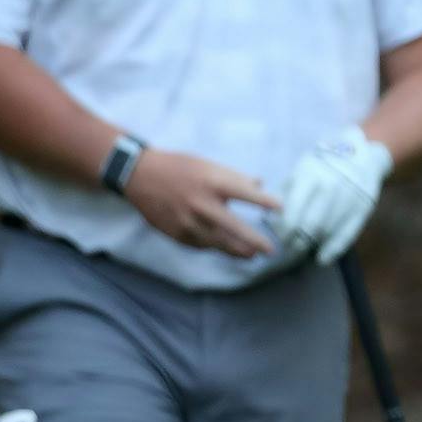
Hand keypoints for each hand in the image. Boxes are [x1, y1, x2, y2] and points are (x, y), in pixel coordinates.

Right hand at [124, 149, 281, 257]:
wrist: (140, 177)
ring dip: (237, 251)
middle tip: (271, 251)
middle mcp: (202, 204)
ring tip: (251, 255)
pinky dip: (214, 246)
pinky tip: (224, 248)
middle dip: (255, 241)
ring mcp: (189, 222)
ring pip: (218, 242)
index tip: (281, 209)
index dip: (263, 201)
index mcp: (213, 182)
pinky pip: (201, 244)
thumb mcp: (209, 165)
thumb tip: (260, 184)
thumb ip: (235, 177)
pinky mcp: (178, 234)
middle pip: (234, 228)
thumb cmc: (180, 167)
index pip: (245, 193)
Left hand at [273, 125, 392, 265]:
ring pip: (327, 231)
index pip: (293, 213)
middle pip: (311, 225)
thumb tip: (271, 220)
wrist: (363, 154)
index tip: (281, 237)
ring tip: (304, 247)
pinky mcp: (363, 208)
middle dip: (298, 241)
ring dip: (313, 244)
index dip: (284, 231)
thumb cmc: (324, 165)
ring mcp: (349, 197)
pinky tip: (323, 258)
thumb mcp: (302, 170)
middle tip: (292, 246)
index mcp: (310, 176)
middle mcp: (330, 186)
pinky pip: (347, 235)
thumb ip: (286, 193)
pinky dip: (333, 250)